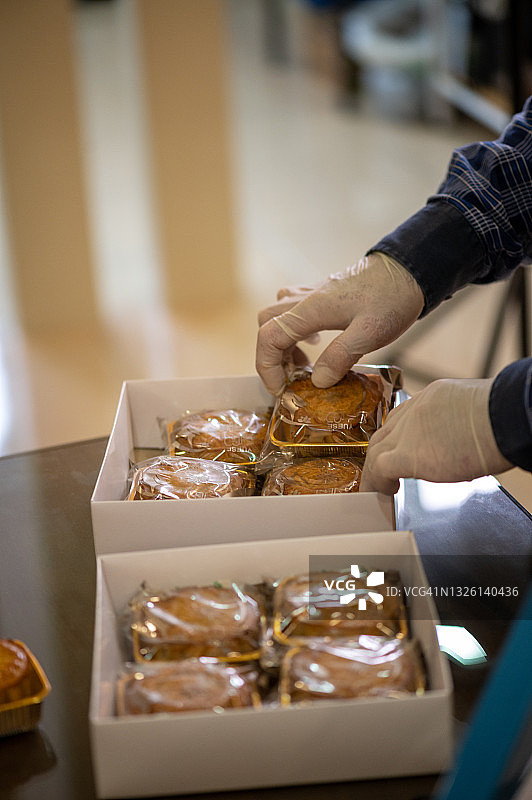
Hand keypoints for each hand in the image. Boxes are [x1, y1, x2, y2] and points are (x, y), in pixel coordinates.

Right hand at [256, 252, 423, 394]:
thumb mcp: (371, 332)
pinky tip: (316, 344)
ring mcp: (311, 295)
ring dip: (283, 346)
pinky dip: (295, 334)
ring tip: (305, 367)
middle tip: (293, 379)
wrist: (408, 269)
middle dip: (272, 358)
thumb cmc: (392, 298)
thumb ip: (341, 356)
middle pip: (266, 326)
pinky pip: (292, 313)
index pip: (269, 337)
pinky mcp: (321, 295)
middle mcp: (303, 299)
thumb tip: (317, 382)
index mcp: (310, 309)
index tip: (282, 390)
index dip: (267, 367)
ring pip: (277, 318)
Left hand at [360, 378, 512, 494]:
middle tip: (382, 471)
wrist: (506, 416)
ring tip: (379, 487)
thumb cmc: (503, 416)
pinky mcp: (408, 455)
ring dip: (374, 470)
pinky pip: (379, 469)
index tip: (397, 448)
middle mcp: (415, 410)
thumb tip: (459, 441)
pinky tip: (386, 492)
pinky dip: (377, 482)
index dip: (396, 436)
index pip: (402, 416)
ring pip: (376, 449)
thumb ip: (456, 422)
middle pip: (385, 433)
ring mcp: (408, 430)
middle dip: (380, 453)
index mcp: (432, 396)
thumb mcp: (474, 410)